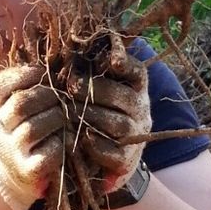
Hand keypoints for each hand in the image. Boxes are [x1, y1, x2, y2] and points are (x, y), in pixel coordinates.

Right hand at [0, 65, 63, 209]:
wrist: (13, 173)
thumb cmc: (18, 129)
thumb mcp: (9, 106)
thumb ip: (23, 85)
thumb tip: (55, 60)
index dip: (23, 75)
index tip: (43, 72)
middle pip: (20, 105)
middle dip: (47, 95)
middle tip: (62, 95)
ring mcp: (9, 152)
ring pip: (33, 129)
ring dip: (57, 117)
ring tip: (66, 114)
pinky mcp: (27, 171)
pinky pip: (47, 153)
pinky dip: (60, 143)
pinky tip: (64, 139)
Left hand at [69, 62, 150, 190]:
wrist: (112, 154)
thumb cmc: (99, 110)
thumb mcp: (101, 88)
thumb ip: (92, 70)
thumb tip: (71, 50)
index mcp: (136, 88)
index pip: (137, 72)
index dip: (127, 64)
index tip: (113, 61)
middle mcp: (141, 109)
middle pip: (125, 98)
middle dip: (96, 90)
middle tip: (71, 86)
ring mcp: (135, 135)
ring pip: (118, 124)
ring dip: (92, 116)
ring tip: (70, 111)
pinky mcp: (126, 159)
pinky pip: (113, 152)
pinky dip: (96, 145)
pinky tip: (81, 137)